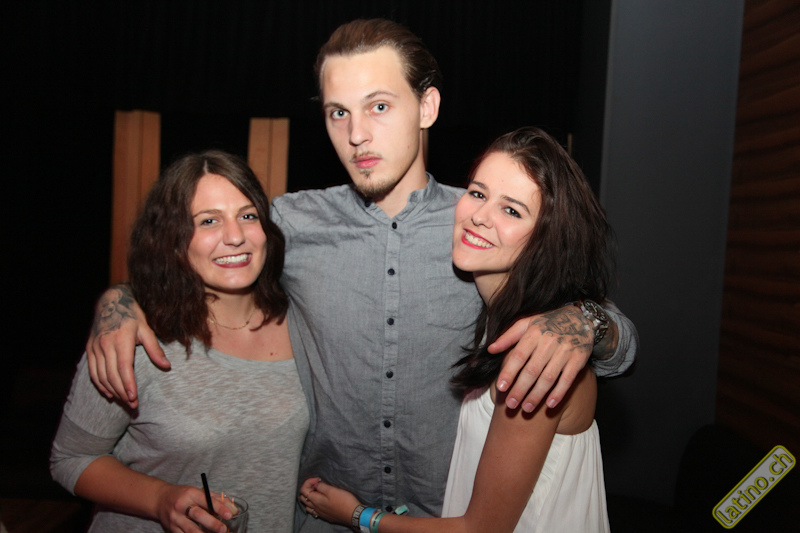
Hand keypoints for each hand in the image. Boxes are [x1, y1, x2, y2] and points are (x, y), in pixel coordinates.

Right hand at [85, 285, 168, 407]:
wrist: (110, 301)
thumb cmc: (132, 315)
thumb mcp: (146, 329)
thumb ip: (155, 349)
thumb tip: (167, 366)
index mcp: (121, 339)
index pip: (124, 368)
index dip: (128, 385)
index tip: (134, 398)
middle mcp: (105, 344)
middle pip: (112, 375)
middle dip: (122, 392)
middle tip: (132, 405)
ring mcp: (95, 347)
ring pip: (101, 376)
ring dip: (112, 391)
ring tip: (124, 401)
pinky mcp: (89, 349)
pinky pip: (92, 371)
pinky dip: (100, 384)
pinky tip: (109, 393)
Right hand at [156, 484, 233, 532]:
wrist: (160, 499)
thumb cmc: (183, 495)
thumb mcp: (198, 492)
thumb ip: (217, 499)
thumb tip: (234, 509)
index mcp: (190, 493)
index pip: (207, 500)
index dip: (219, 508)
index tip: (230, 515)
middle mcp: (181, 505)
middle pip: (198, 515)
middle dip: (212, 523)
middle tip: (223, 529)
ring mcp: (175, 518)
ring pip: (190, 529)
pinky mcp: (171, 529)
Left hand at [299, 478, 359, 525]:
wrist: (353, 515)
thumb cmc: (344, 501)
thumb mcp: (332, 490)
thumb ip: (321, 486)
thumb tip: (315, 484)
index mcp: (316, 500)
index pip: (303, 490)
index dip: (309, 482)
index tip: (318, 479)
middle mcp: (315, 508)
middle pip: (303, 498)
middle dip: (307, 488)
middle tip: (317, 484)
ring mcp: (320, 513)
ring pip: (308, 506)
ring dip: (310, 497)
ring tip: (318, 492)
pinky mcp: (325, 516)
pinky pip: (314, 511)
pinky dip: (314, 505)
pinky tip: (321, 502)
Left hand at [492, 305, 592, 411]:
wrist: (580, 318)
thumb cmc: (548, 323)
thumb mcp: (527, 323)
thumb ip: (508, 336)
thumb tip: (490, 349)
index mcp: (534, 332)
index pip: (518, 356)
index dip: (509, 372)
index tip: (500, 387)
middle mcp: (549, 342)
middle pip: (532, 370)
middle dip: (520, 389)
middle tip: (511, 405)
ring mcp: (565, 351)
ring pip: (548, 378)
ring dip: (537, 395)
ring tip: (526, 408)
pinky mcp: (578, 359)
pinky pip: (568, 379)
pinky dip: (559, 393)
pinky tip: (550, 405)